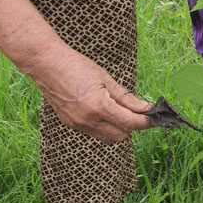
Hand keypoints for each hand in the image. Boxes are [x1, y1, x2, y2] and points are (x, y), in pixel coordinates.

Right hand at [29, 48, 152, 143]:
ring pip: (107, 137)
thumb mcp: (106, 78)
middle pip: (120, 135)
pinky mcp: (71, 124)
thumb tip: (144, 108)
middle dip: (132, 126)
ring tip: (120, 111)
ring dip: (118, 128)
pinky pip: (94, 133)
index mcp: (99, 107)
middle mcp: (88, 120)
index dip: (145, 122)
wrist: (47, 65)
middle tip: (137, 112)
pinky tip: (104, 112)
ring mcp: (78, 125)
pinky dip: (104, 126)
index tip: (154, 118)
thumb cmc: (77, 66)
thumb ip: (125, 97)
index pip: (130, 123)